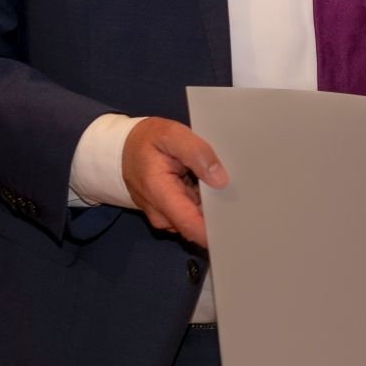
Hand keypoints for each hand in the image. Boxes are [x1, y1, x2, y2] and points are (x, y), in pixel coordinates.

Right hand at [121, 116, 226, 246]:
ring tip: (224, 185)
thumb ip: (196, 153)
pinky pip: (192, 214)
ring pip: (197, 220)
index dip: (216, 231)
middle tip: (241, 197)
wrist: (123, 149)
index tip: (239, 227)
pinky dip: (205, 203)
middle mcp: (161, 213)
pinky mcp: (169, 214)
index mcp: (160, 193)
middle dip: (220, 215)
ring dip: (213, 208)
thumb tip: (220, 180)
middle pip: (198, 226)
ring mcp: (165, 216)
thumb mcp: (171, 135)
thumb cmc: (147, 141)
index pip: (191, 225)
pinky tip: (211, 187)